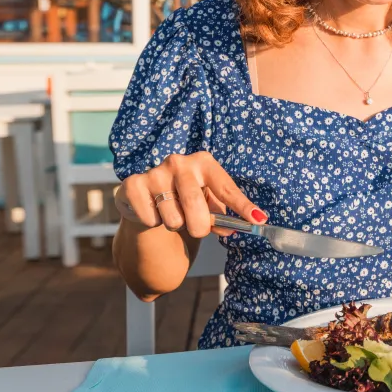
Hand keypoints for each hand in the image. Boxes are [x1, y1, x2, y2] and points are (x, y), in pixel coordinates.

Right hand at [114, 151, 266, 237]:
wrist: (146, 198)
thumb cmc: (184, 199)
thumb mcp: (207, 203)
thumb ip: (221, 216)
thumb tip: (236, 228)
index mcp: (204, 162)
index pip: (226, 188)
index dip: (242, 206)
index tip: (258, 220)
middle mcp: (179, 162)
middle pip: (196, 205)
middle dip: (200, 226)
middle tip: (199, 230)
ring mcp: (155, 171)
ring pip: (173, 217)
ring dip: (175, 225)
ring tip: (172, 214)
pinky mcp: (133, 184)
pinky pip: (151, 218)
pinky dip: (154, 223)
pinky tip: (153, 212)